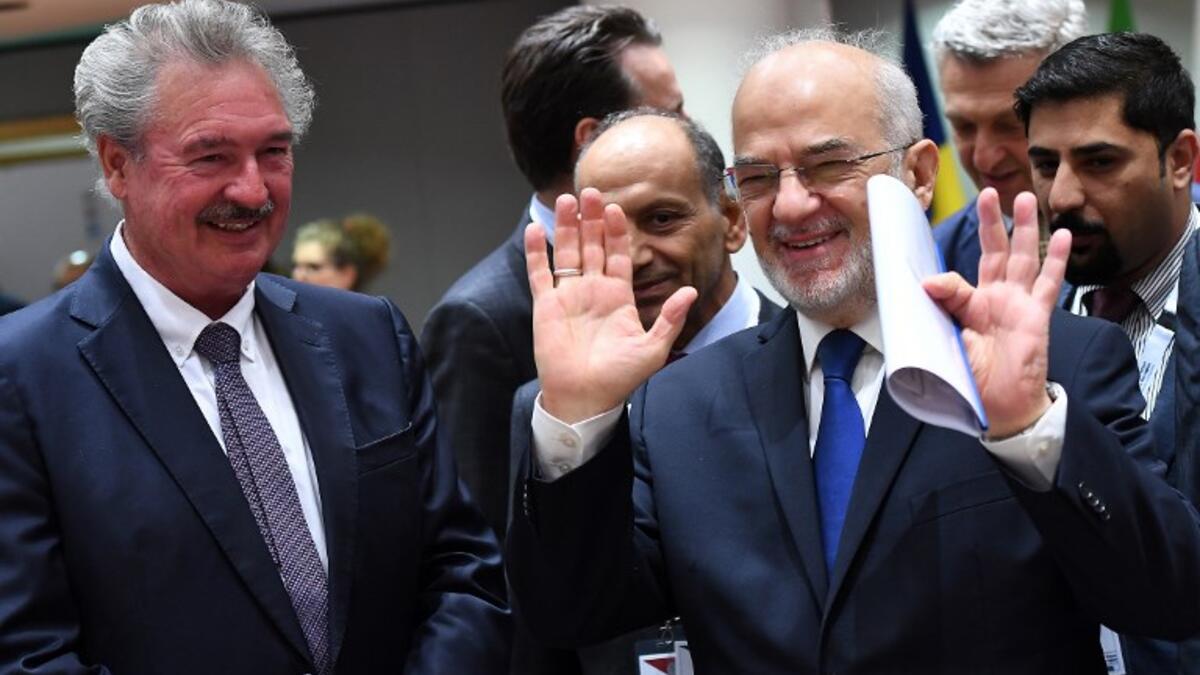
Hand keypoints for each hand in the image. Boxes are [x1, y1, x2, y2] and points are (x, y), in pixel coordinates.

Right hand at [526, 188, 696, 422]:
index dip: (618, 231)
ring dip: (566, 226)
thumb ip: (670, 318)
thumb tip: (690, 291)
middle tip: (590, 191)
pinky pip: (540, 273)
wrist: (585, 399)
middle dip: (591, 219)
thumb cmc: (619, 378)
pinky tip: (534, 228)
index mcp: (618, 297)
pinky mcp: (546, 306)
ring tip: (566, 200)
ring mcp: (568, 296)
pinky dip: (536, 252)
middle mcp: (593, 290)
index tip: (617, 207)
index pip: (619, 255)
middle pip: (592, 245)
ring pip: (566, 252)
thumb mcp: (653, 349)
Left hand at [923, 188, 1071, 437]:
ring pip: (1023, 258)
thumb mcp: (950, 342)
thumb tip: (927, 282)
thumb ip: (945, 308)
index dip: (943, 272)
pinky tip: (1062, 235)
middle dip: (992, 222)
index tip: (926, 258)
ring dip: (1024, 228)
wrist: (1001, 408)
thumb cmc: (973, 379)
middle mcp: (994, 298)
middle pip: (995, 251)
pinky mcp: (1037, 315)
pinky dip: (1057, 259)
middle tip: (988, 191)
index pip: (955, 277)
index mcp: (968, 305)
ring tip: (1026, 198)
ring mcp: (1018, 304)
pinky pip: (1049, 283)